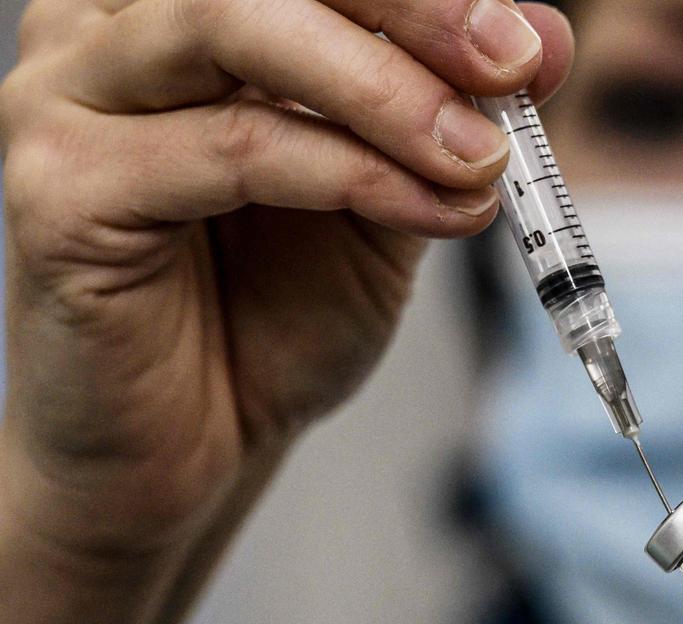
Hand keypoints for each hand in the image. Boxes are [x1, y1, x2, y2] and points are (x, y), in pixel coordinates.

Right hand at [0, 0, 571, 560]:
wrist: (199, 442)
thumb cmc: (276, 312)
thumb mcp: (392, 194)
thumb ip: (449, 112)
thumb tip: (544, 36)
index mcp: (184, 14)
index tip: (524, 46)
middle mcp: (107, 28)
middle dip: (412, 13)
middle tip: (509, 70)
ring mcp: (67, 98)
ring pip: (235, 28)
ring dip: (387, 95)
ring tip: (478, 161)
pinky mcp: (58, 188)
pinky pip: (231, 147)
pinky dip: (349, 171)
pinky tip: (425, 208)